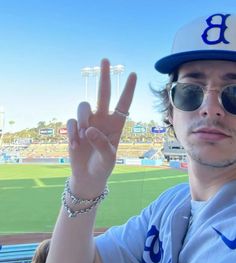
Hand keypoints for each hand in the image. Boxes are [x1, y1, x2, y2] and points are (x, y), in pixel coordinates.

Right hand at [67, 59, 136, 197]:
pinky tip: (75, 145)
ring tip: (83, 137)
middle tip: (105, 60)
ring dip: (83, 118)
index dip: (128, 90)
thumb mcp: (108, 158)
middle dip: (104, 77)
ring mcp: (87, 123)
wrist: (88, 176)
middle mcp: (102, 119)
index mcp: (116, 125)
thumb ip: (102, 144)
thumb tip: (90, 129)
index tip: (133, 74)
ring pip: (83, 106)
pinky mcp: (74, 129)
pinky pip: (71, 122)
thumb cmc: (103, 166)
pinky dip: (72, 133)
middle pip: (103, 94)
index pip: (124, 104)